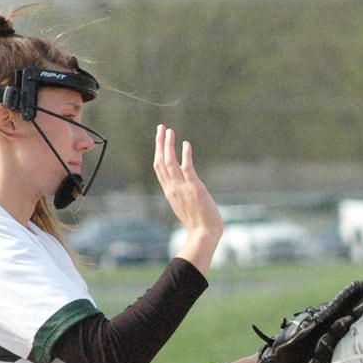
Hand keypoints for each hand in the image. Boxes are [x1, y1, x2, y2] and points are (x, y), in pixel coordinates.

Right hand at [154, 125, 221, 272]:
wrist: (204, 235)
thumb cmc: (199, 224)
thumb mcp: (186, 206)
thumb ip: (183, 195)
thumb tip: (186, 189)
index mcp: (170, 192)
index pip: (159, 168)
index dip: (158, 152)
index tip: (160, 140)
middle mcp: (172, 188)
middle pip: (160, 161)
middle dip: (160, 143)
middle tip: (161, 127)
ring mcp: (182, 188)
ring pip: (170, 162)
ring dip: (168, 145)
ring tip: (169, 131)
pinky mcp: (194, 188)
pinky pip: (187, 168)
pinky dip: (185, 155)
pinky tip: (186, 144)